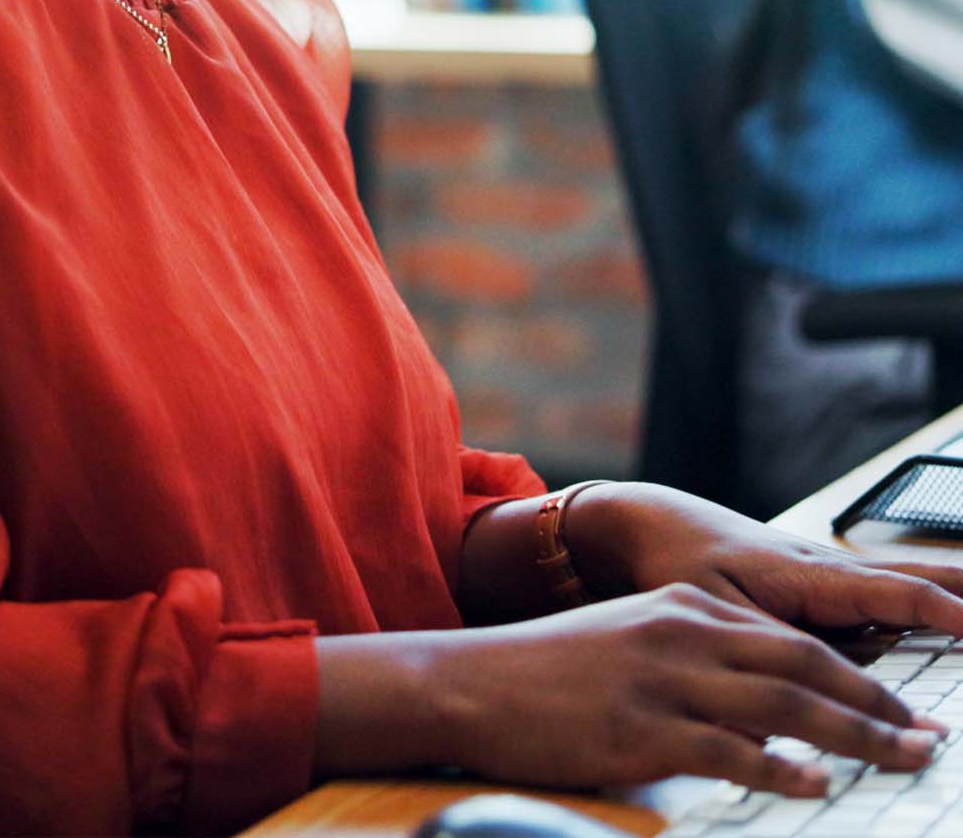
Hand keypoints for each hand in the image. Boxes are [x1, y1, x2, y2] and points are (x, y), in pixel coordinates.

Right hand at [315, 584, 945, 793]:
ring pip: (782, 705)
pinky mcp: (644, 727)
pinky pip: (730, 749)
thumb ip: (695, 659)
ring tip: (905, 759)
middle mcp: (680, 631)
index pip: (792, 638)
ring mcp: (663, 678)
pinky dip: (779, 767)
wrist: (474, 681)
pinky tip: (813, 785)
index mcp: (681, 606)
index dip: (858, 675)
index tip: (906, 709)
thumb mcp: (629, 641)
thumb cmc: (549, 672)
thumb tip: (764, 708)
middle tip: (929, 738)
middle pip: (802, 666)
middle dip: (875, 705)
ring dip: (854, 736)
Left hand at [566, 482, 962, 636]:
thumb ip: (764, 652)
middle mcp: (829, 569)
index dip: (947, 614)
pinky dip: (928, 602)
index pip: (898, 592)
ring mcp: (829, 576)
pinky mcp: (820, 587)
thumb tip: (808, 701)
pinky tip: (951, 619)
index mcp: (809, 573)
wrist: (647, 523)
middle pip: (920, 580)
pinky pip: (889, 594)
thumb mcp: (713, 610)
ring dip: (957, 592)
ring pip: (909, 583)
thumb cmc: (675, 560)